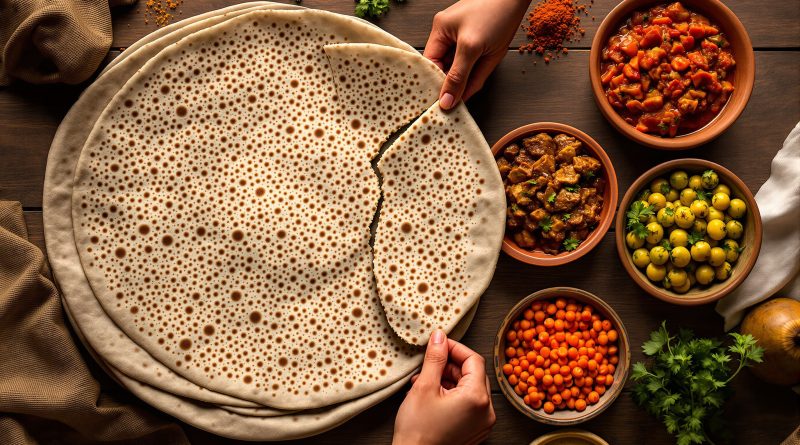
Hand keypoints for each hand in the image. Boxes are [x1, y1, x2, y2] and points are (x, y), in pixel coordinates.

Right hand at [393, 330, 495, 444]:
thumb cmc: (417, 431)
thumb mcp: (424, 387)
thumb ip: (435, 358)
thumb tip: (439, 337)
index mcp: (477, 398)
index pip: (473, 360)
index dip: (455, 348)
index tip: (439, 344)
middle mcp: (486, 411)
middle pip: (473, 374)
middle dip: (450, 365)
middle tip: (429, 363)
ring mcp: (482, 423)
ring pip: (470, 389)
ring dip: (449, 380)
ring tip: (425, 381)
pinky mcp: (474, 431)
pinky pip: (468, 405)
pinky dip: (452, 395)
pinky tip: (432, 395)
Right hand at [424, 0, 530, 108]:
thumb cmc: (499, 15)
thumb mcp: (478, 52)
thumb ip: (463, 78)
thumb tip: (448, 102)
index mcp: (441, 30)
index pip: (431, 64)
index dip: (436, 85)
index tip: (444, 105)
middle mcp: (446, 30)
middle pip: (442, 66)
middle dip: (452, 83)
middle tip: (457, 104)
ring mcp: (458, 32)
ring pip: (455, 64)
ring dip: (464, 76)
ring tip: (472, 87)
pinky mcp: (471, 34)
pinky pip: (465, 58)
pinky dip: (472, 68)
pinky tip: (479, 73)